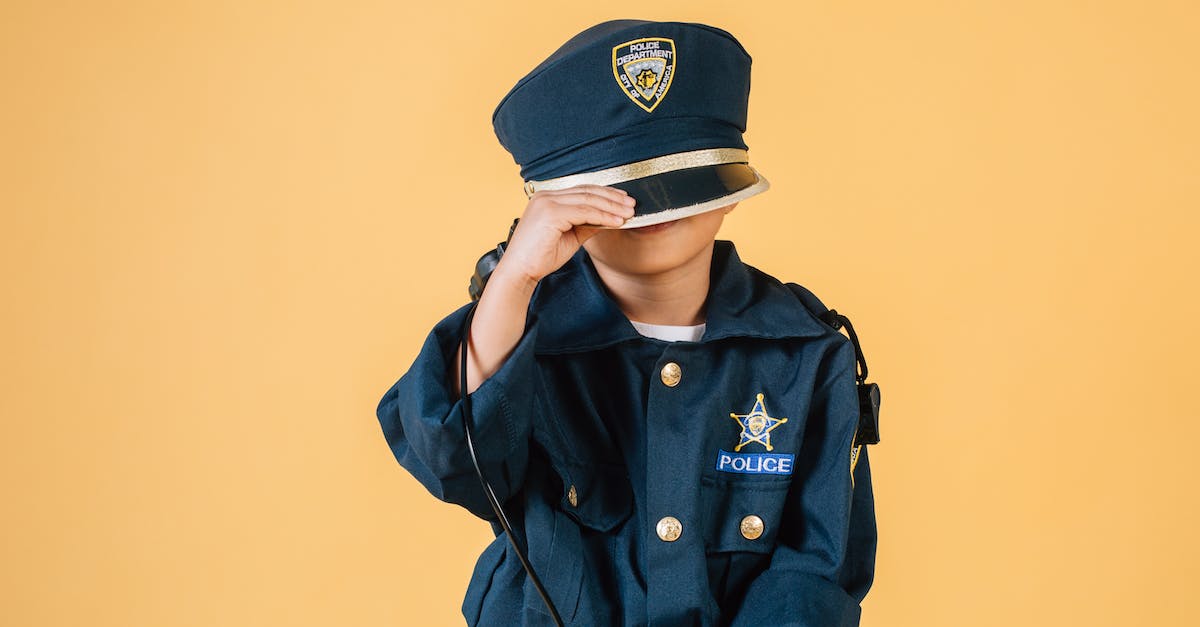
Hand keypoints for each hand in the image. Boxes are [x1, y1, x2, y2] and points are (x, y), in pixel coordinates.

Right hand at [492, 184, 635, 286]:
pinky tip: (617, 221)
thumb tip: (609, 219)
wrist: (520, 272)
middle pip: (586, 191)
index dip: (605, 193)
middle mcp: (546, 196)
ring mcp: (547, 203)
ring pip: (587, 199)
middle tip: (632, 204)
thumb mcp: (570, 237)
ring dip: (611, 206)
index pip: (581, 190)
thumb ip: (587, 225)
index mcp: (547, 199)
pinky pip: (584, 212)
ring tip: (629, 212)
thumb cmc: (540, 257)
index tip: (622, 199)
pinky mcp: (550, 213)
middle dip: (612, 198)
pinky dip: (603, 216)